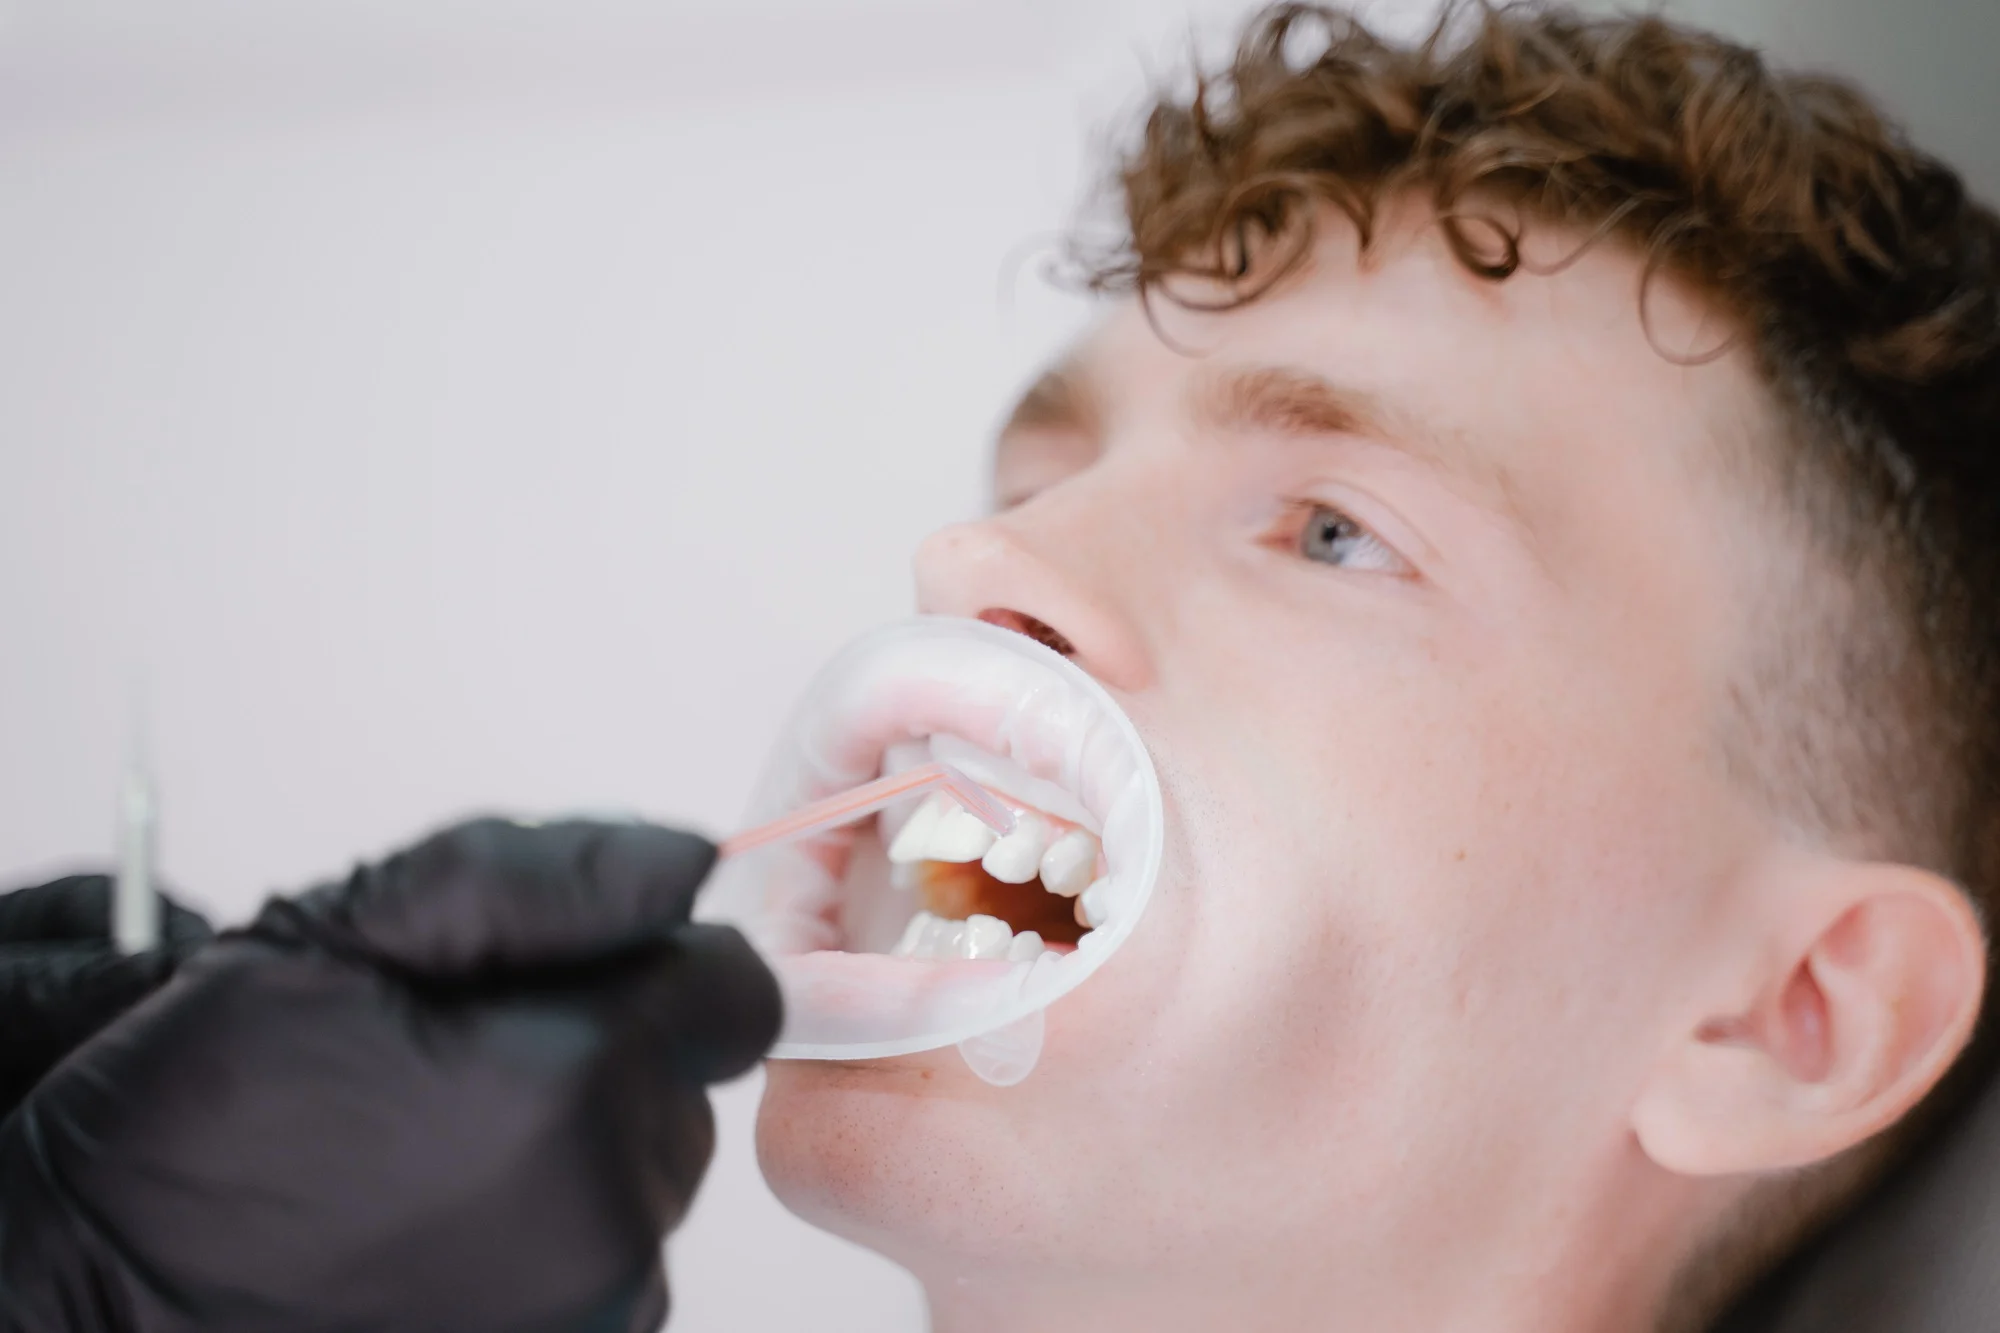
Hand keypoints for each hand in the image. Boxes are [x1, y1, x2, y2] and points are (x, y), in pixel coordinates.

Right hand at [0, 818, 780, 1332]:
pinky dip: (553, 1225)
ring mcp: (593, 1308)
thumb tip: (684, 858)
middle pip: (685, 1080)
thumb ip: (534, 881)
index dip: (643, 958)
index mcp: (567, 1090)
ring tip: (428, 1147)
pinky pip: (609, 1253)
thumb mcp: (338, 941)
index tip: (555, 970)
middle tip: (452, 1060)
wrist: (95, 1304)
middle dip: (600, 1047)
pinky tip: (437, 1218)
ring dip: (574, 1142)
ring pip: (646, 1169)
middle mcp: (605, 1218)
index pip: (728, 986)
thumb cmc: (193, 1134)